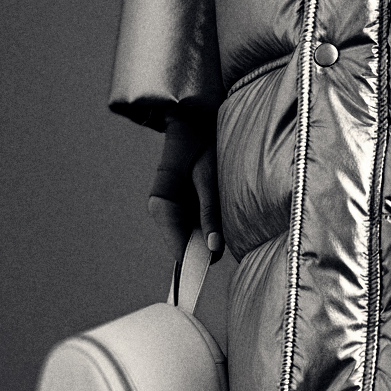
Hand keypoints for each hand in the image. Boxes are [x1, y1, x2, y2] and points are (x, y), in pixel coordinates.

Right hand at [149, 112, 220, 257]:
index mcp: (161, 205)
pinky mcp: (187, 206)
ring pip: (194, 238)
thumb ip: (210, 212)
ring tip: (226, 213)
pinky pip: (199, 226)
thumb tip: (214, 248)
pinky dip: (212, 225)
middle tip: (229, 235)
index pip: (177, 247)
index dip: (193, 261)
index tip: (211, 270)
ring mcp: (176, 210)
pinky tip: (223, 210)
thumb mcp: (207, 178)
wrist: (197, 121)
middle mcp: (165, 212)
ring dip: (211, 234)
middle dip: (207, 246)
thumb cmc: (202, 145)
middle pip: (186, 246)